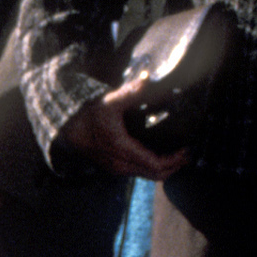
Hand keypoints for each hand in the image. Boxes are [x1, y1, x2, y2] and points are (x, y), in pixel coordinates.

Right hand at [57, 82, 190, 183]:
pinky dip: (155, 167)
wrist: (69, 132)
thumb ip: (129, 93)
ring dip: (166, 168)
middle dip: (174, 167)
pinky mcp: (117, 167)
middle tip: (188, 155)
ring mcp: (119, 168)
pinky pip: (141, 172)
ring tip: (179, 156)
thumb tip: (147, 80)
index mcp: (122, 150)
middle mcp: (121, 164)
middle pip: (155, 174)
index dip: (174, 160)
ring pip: (148, 175)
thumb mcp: (108, 102)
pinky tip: (162, 156)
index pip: (154, 164)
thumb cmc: (88, 118)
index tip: (186, 150)